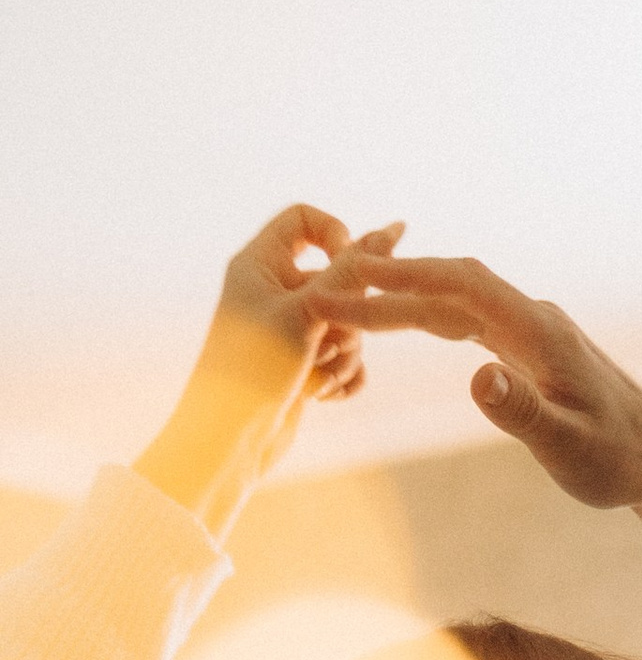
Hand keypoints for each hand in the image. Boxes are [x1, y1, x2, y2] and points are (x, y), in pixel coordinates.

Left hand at [133, 208, 404, 533]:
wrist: (230, 440)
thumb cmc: (255, 369)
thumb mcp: (309, 312)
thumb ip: (352, 272)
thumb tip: (392, 229)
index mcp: (260, 264)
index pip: (305, 219)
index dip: (336, 237)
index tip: (350, 268)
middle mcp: (274, 291)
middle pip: (338, 280)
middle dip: (345, 316)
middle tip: (322, 342)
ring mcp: (291, 331)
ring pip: (347, 323)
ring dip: (344, 354)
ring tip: (315, 377)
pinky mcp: (304, 365)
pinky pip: (346, 359)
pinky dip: (344, 377)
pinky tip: (324, 395)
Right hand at [302, 248, 641, 511]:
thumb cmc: (618, 462)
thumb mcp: (570, 448)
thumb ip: (524, 413)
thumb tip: (478, 375)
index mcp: (540, 332)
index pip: (460, 289)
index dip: (402, 284)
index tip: (349, 286)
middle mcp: (533, 318)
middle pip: (450, 285)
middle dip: (387, 285)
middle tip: (324, 294)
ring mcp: (531, 328)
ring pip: (456, 299)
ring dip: (403, 298)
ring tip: (347, 305)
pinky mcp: (529, 345)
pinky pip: (469, 317)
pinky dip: (429, 312)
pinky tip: (404, 317)